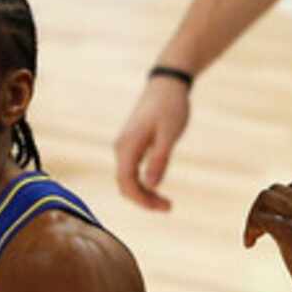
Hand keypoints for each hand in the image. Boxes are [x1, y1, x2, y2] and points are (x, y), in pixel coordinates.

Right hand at [114, 73, 192, 211]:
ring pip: (128, 179)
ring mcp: (125, 147)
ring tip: (166, 202)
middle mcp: (121, 148)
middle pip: (125, 184)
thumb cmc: (170, 107)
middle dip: (144, 200)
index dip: (142, 200)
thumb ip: (159, 159)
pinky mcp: (132, 145)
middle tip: (169, 207)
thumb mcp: (169, 134)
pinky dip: (143, 183)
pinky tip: (157, 186)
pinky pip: (131, 171)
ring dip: (144, 193)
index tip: (163, 207)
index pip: (126, 183)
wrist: (166, 84)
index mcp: (127, 146)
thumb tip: (152, 185)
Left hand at [243, 182, 291, 291]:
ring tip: (251, 238)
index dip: (276, 205)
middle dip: (261, 208)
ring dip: (252, 216)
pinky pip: (261, 218)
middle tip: (257, 233)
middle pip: (276, 190)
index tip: (271, 226)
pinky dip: (249, 228)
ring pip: (265, 198)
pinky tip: (249, 244)